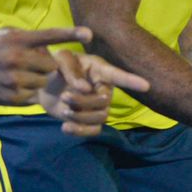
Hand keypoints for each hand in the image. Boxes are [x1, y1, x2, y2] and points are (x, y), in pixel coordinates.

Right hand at [0, 26, 88, 105]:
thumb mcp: (1, 35)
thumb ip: (24, 38)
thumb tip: (47, 44)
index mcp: (17, 39)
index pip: (49, 35)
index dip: (70, 33)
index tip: (89, 34)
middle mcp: (17, 58)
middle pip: (50, 66)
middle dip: (43, 67)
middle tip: (28, 65)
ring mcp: (15, 79)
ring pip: (43, 83)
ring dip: (36, 81)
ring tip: (16, 76)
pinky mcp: (12, 97)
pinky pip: (32, 95)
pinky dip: (26, 92)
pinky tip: (10, 86)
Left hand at [37, 49, 151, 136]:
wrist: (44, 85)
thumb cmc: (56, 66)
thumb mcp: (60, 60)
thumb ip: (70, 70)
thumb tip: (84, 88)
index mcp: (99, 70)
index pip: (117, 76)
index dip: (131, 81)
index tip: (146, 86)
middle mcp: (103, 88)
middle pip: (104, 102)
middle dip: (84, 102)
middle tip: (65, 96)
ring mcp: (98, 106)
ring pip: (100, 118)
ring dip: (81, 116)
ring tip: (64, 110)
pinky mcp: (89, 120)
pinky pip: (94, 131)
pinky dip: (80, 132)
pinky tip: (64, 127)